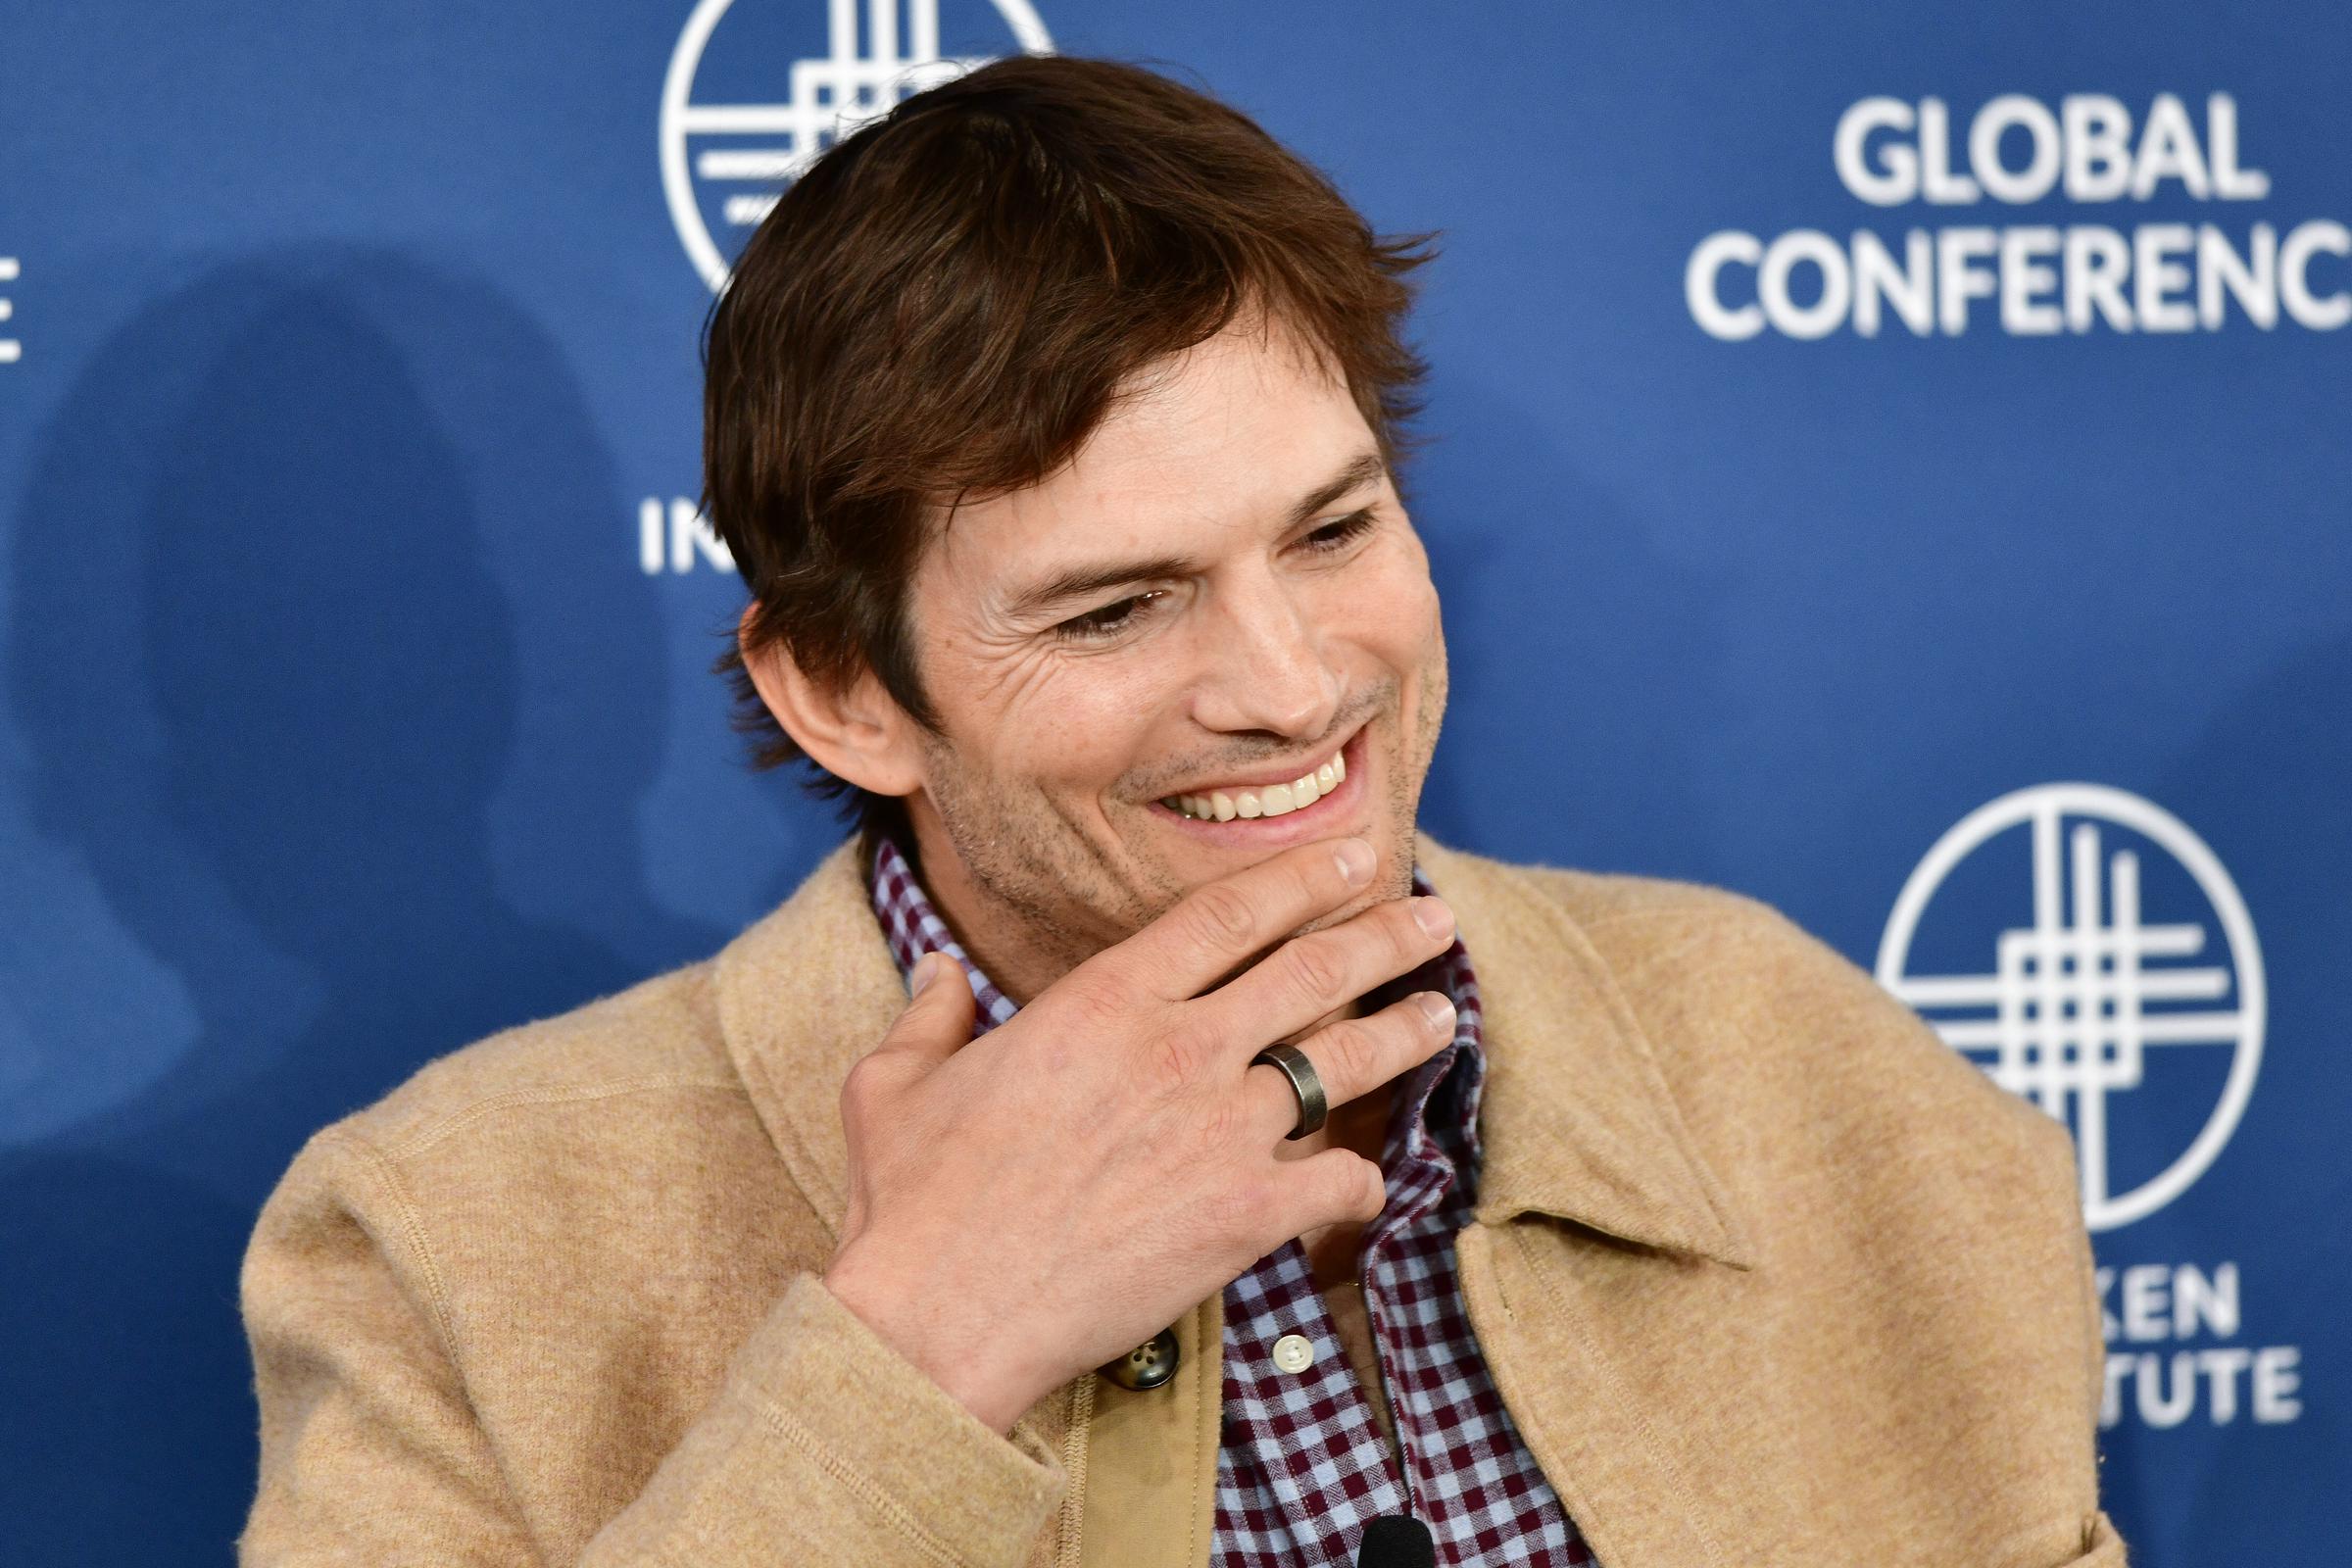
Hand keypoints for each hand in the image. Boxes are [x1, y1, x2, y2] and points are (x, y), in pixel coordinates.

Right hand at [819, 836, 1458, 1432]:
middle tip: (1434, 913)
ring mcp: (1219, 1132)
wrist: (940, 1318)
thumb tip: (936, 969)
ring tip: (1445, 1012)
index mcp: (1102, 1002)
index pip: (1229, 912)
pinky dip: (1363, 1181)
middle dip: (1386, 933)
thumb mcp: (893, 1085)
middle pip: (1313, 969)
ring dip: (1406, 1033)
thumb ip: (930, 1015)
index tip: (1354, 858)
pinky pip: (1338, 1183)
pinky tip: (1371, 1182)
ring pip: (1342, 1063)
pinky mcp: (1244, 1216)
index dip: (1305, 877)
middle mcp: (1176, 1050)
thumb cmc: (911, 1203)